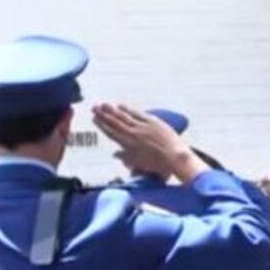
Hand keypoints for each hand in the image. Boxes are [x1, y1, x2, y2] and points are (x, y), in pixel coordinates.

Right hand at [92, 104, 207, 182]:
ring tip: (103, 104)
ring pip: (123, 116)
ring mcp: (142, 126)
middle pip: (115, 123)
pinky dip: (128, 109)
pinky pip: (137, 113)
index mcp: (129, 145)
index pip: (111, 133)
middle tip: (94, 108)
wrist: (175, 157)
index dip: (102, 126)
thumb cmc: (159, 165)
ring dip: (112, 110)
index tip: (94, 119)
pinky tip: (120, 105)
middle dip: (103, 115)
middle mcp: (133, 134)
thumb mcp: (140, 165)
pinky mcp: (152, 121)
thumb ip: (127, 158)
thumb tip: (115, 154)